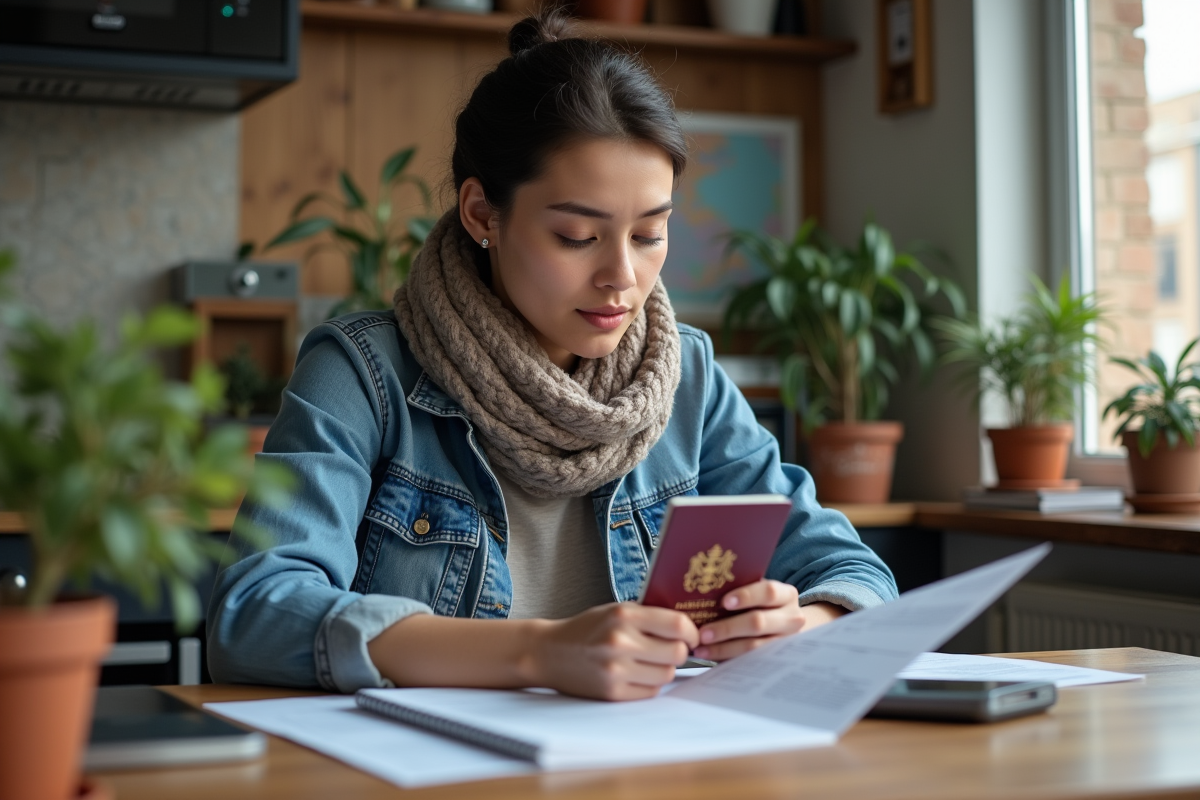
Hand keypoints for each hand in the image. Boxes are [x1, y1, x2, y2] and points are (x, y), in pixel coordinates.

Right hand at [529, 603, 698, 700]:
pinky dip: (649, 684)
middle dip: (679, 651)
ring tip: (648, 662)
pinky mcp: (612, 692)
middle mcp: (621, 641)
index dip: (692, 632)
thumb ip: (647, 616)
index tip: (691, 636)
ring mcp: (616, 669)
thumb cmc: (585, 629)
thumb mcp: (615, 610)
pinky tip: (635, 674)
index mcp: (624, 615)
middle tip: (669, 649)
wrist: (548, 652)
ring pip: (667, 674)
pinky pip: (650, 692)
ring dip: (664, 669)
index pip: (678, 624)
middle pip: (677, 652)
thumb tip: (686, 628)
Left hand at [692, 581, 845, 661]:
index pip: (768, 592)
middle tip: (703, 633)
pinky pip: (751, 662)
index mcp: (786, 595)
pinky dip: (728, 658)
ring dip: (724, 648)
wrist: (788, 626)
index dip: (746, 596)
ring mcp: (786, 642)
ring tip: (701, 648)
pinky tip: (710, 655)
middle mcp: (791, 618)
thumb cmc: (764, 605)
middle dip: (727, 628)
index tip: (724, 602)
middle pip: (758, 622)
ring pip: (754, 647)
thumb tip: (706, 590)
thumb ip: (741, 590)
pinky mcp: (777, 660)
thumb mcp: (759, 594)